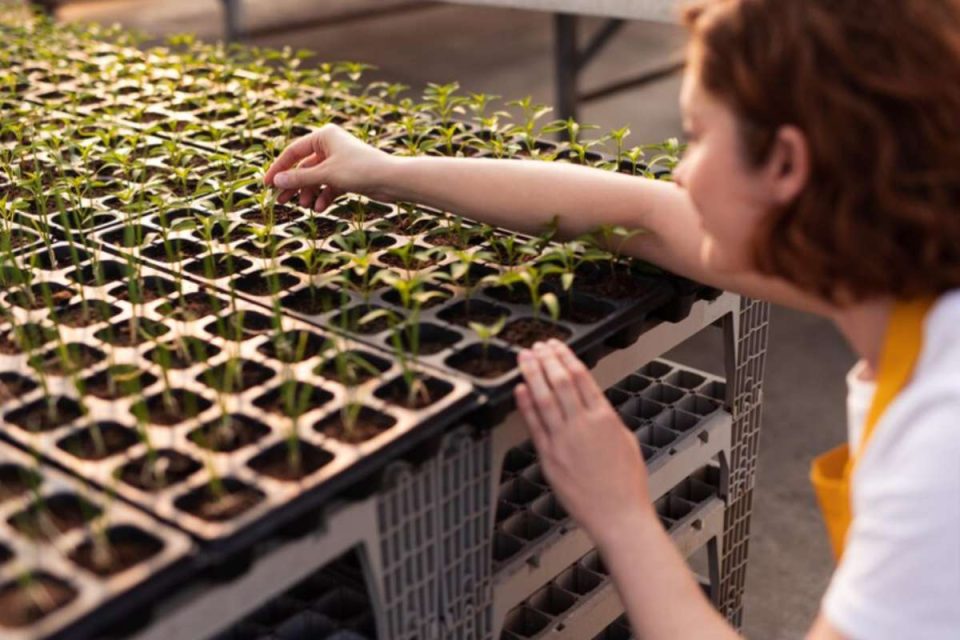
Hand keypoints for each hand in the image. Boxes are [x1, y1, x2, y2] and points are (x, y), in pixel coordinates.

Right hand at [263, 124, 399, 209]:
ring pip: (316, 178)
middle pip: (304, 167)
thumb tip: (276, 180)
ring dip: (309, 192)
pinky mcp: (348, 175)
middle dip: (294, 184)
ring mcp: (339, 161)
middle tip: (281, 200)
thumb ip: (300, 178)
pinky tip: (320, 207)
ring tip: (305, 206)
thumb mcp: (326, 175)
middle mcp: (331, 146)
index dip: (279, 168)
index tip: (267, 184)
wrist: (392, 180)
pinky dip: (324, 196)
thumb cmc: (360, 170)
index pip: (293, 152)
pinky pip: (329, 186)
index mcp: (324, 136)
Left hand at [515, 339, 655, 546]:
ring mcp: (563, 440)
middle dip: (547, 359)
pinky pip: (533, 425)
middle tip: (537, 345)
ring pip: (544, 398)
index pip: (581, 376)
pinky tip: (520, 389)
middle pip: (560, 381)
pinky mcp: (549, 457)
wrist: (618, 515)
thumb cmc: (626, 484)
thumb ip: (606, 419)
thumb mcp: (625, 440)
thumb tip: (594, 404)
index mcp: (605, 417)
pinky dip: (525, 405)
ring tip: (524, 358)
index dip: (566, 356)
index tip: (557, 345)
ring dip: (532, 374)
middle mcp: (582, 425)